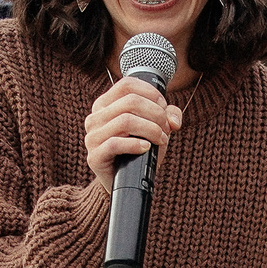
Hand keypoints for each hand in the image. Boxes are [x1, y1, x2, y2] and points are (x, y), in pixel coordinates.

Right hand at [83, 73, 179, 192]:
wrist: (127, 182)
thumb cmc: (140, 151)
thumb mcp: (156, 128)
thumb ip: (167, 116)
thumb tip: (174, 119)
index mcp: (105, 104)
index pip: (127, 85)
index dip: (151, 93)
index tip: (164, 107)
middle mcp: (95, 117)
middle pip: (131, 102)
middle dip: (156, 114)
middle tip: (166, 128)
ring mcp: (92, 137)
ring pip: (125, 121)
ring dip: (151, 129)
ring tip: (161, 139)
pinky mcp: (94, 156)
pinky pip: (115, 143)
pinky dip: (135, 144)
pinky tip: (146, 148)